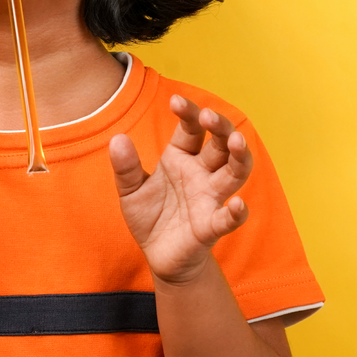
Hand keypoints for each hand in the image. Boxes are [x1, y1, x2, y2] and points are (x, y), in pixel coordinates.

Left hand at [109, 96, 252, 285]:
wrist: (157, 255)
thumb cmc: (150, 217)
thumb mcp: (130, 190)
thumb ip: (126, 167)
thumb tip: (117, 139)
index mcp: (182, 158)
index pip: (191, 129)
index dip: (188, 113)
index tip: (175, 100)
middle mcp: (202, 174)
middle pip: (220, 144)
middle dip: (220, 127)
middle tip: (209, 115)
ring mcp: (210, 198)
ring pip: (235, 173)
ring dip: (239, 157)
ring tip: (237, 141)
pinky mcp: (211, 226)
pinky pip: (228, 218)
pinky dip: (236, 213)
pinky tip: (238, 205)